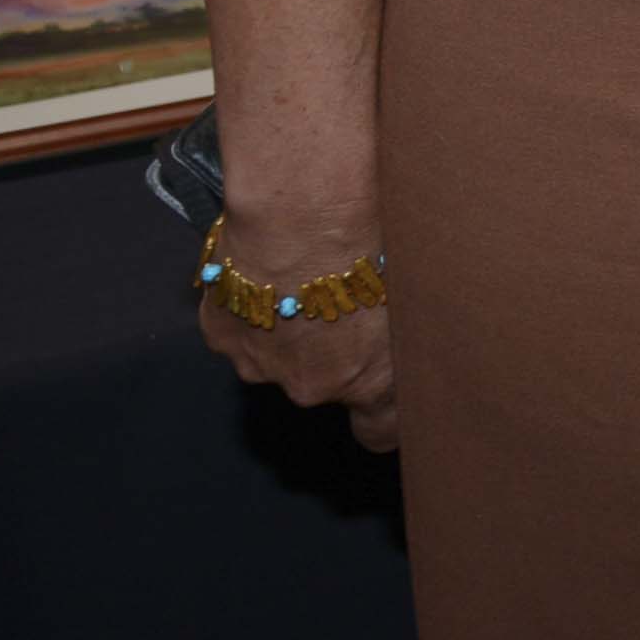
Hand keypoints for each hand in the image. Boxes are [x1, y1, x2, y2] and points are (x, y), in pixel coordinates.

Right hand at [196, 197, 398, 451]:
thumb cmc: (377, 242)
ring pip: (276, 354)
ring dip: (288, 325)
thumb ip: (408, 336)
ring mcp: (260, 363)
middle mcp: (310, 386)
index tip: (385, 405)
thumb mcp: (417, 294)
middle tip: (341, 294)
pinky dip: (250, 304)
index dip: (383, 419)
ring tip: (301, 273)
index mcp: (369, 382)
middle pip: (320, 381)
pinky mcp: (221, 333)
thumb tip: (412, 341)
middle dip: (331, 347)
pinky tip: (267, 264)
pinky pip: (240, 326)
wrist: (305, 209)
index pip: (378, 430)